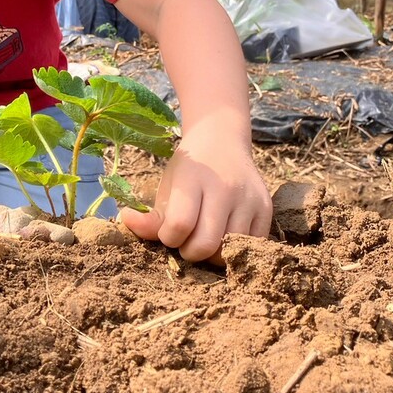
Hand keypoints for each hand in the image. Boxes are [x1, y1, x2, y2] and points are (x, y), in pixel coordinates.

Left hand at [120, 121, 271, 262]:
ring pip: (229, 251)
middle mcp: (225, 187)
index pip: (179, 226)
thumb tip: (126, 223)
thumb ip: (150, 215)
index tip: (169, 232)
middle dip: (190, 252)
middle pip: (205, 245)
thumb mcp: (167, 186)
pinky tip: (224, 235)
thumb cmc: (189, 170)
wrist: (223, 140)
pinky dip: (234, 249)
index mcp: (193, 178)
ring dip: (213, 253)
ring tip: (206, 238)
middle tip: (187, 241)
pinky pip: (250, 247)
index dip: (169, 238)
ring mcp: (249, 199)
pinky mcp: (266, 208)